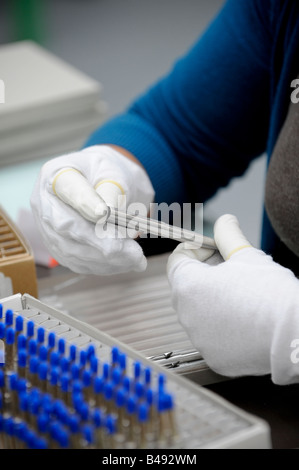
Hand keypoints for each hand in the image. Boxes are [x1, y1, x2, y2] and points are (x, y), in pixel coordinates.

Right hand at [30, 145, 154, 274]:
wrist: (105, 185)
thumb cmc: (110, 174)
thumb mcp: (116, 172)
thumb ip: (112, 189)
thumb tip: (107, 214)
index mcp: (57, 174)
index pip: (68, 189)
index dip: (84, 203)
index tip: (104, 213)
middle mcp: (45, 203)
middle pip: (66, 226)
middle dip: (101, 242)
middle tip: (132, 251)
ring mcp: (49, 229)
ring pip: (73, 250)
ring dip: (107, 259)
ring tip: (137, 259)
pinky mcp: (60, 250)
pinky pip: (79, 263)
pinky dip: (105, 266)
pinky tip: (128, 263)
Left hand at [167, 214, 298, 382]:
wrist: (293, 334)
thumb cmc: (269, 293)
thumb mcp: (247, 254)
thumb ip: (228, 235)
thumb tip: (224, 222)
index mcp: (187, 286)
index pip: (178, 259)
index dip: (197, 249)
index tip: (216, 248)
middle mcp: (186, 315)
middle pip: (187, 286)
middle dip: (206, 273)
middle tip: (232, 268)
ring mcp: (199, 340)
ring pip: (199, 312)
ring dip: (213, 300)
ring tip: (242, 294)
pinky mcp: (214, 358)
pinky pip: (212, 335)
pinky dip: (223, 325)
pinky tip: (245, 319)